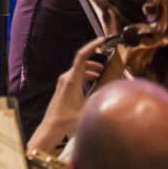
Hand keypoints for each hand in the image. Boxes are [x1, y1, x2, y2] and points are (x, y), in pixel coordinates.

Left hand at [28, 35, 108, 152]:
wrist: (51, 127)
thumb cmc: (68, 119)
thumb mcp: (89, 108)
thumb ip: (101, 97)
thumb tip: (115, 90)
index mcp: (72, 79)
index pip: (82, 56)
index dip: (92, 46)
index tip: (102, 40)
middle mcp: (66, 78)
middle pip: (82, 63)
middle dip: (96, 62)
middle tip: (107, 66)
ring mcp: (63, 82)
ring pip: (79, 70)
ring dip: (91, 70)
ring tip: (102, 76)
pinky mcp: (62, 88)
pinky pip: (76, 76)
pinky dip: (85, 76)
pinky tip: (93, 84)